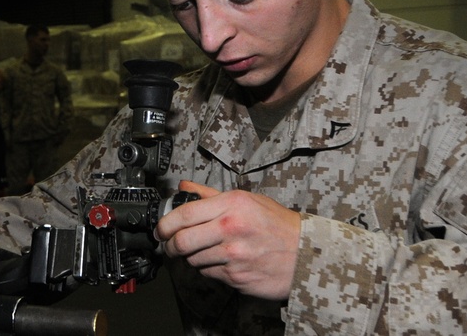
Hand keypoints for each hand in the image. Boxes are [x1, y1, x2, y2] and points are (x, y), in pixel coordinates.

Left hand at [154, 180, 301, 300]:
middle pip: (182, 241)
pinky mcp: (237, 278)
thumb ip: (211, 195)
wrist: (306, 254)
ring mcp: (234, 256)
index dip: (165, 223)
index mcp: (232, 205)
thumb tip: (184, 187)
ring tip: (203, 250)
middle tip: (170, 244)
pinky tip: (221, 261)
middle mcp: (231, 229)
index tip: (161, 228)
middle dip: (170, 245)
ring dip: (192, 257)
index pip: (185, 214)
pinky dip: (209, 269)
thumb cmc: (277, 224)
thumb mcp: (247, 200)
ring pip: (193, 260)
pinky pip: (209, 274)